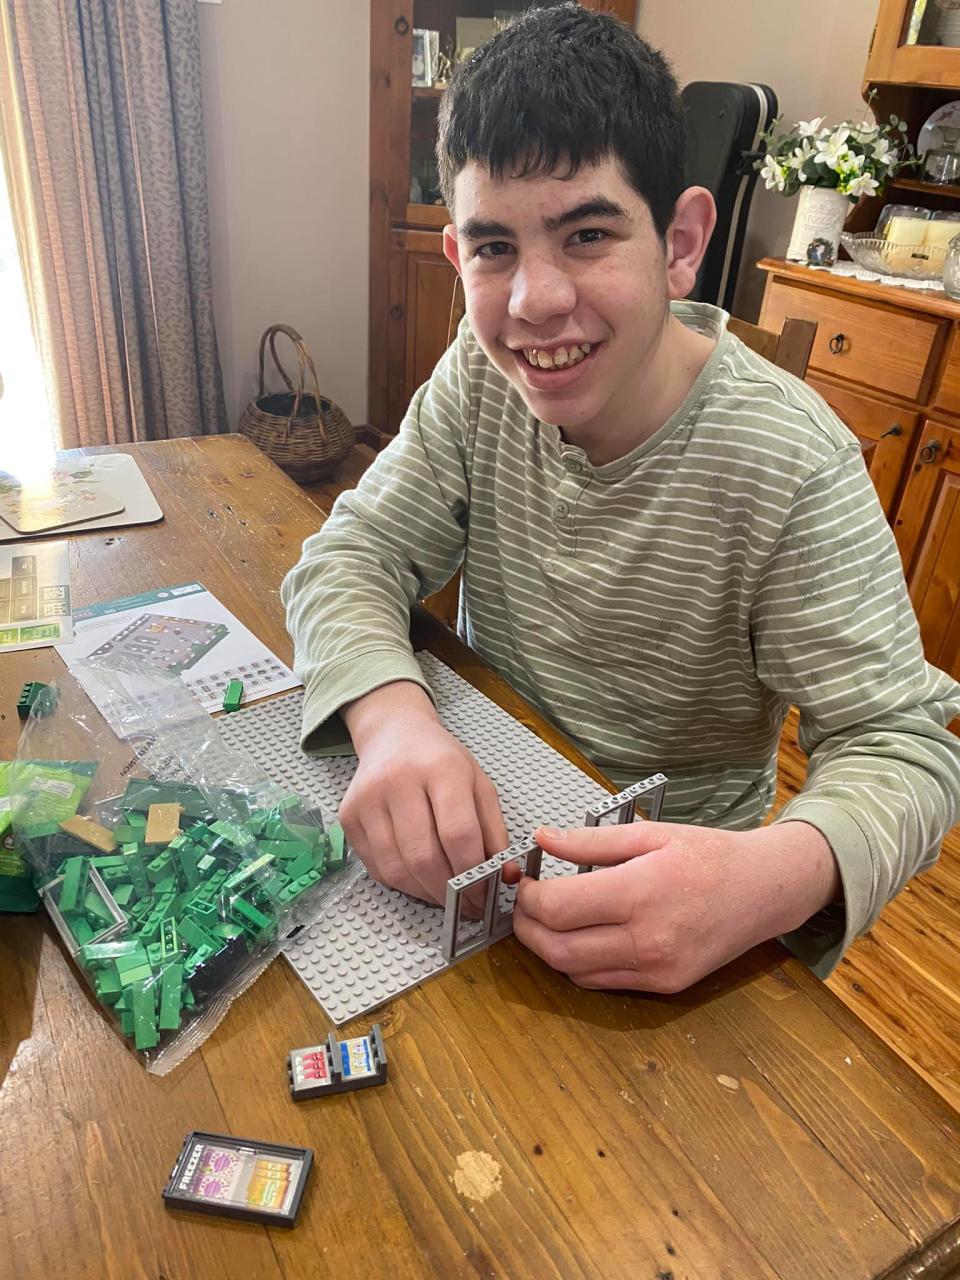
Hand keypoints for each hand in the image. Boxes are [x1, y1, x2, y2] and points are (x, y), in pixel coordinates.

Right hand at [339, 681, 508, 904]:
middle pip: (423, 856)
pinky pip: (376, 868)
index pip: (457, 833)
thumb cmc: (442, 762)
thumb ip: (494, 831)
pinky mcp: (348, 817)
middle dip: (448, 892)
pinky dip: (402, 884)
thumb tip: (505, 878)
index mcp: (440, 769)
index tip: (484, 897)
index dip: (473, 874)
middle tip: (465, 907)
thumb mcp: (479, 785)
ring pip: (396, 869)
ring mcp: (367, 799)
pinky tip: (420, 881)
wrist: (393, 735)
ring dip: (424, 894)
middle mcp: (398, 781)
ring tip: (445, 898)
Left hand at [512, 819, 839, 993]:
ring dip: (548, 948)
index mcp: (642, 893)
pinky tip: (579, 936)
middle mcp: (648, 939)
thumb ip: (590, 841)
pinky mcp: (664, 986)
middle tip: (522, 904)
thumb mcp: (650, 833)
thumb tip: (543, 839)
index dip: (529, 897)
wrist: (766, 890)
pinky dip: (578, 963)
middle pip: (557, 948)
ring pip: (574, 971)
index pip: (559, 908)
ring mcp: (657, 969)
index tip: (524, 880)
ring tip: (546, 919)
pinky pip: (602, 982)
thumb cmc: (710, 855)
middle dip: (526, 927)